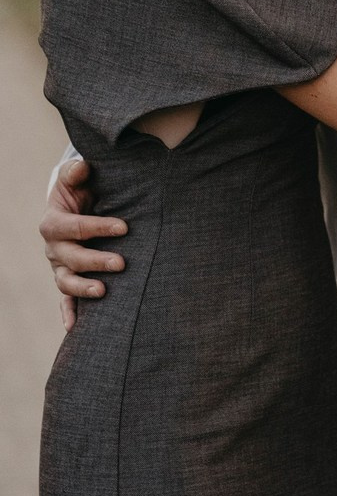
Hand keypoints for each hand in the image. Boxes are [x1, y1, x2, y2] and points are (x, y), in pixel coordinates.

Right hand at [40, 158, 127, 332]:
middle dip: (96, 261)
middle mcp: (54, 248)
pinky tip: (73, 328)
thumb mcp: (76, 178)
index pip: (75, 227)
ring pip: (66, 282)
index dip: (98, 227)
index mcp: (53, 223)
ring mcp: (59, 266)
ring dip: (83, 288)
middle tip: (122, 263)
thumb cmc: (80, 191)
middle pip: (72, 258)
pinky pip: (65, 300)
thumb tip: (82, 167)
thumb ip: (77, 172)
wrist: (75, 206)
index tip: (124, 227)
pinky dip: (68, 313)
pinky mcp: (67, 278)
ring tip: (104, 291)